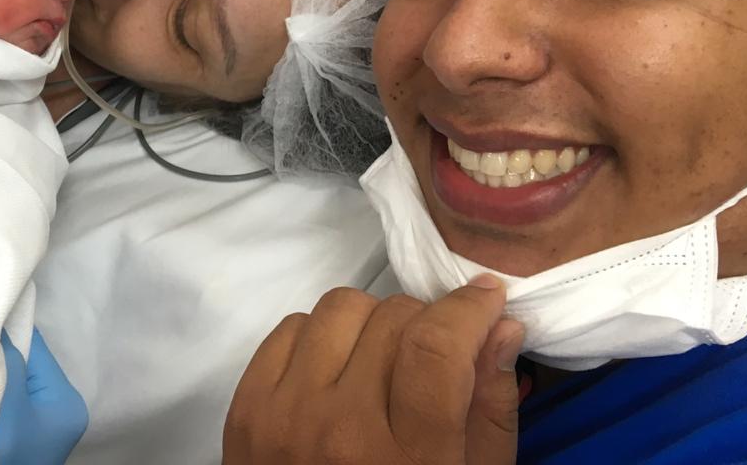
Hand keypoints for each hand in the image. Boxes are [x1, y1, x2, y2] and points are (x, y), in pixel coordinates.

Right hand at [0, 327, 88, 464]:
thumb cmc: (6, 452)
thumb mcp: (8, 403)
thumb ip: (7, 361)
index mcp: (67, 401)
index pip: (36, 348)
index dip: (7, 332)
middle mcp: (59, 414)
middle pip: (23, 368)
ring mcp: (38, 431)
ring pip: (10, 388)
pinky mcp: (18, 442)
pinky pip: (3, 408)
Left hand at [223, 276, 523, 464]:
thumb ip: (491, 409)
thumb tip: (501, 325)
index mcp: (407, 458)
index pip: (434, 346)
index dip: (468, 308)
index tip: (487, 298)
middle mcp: (339, 428)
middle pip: (392, 318)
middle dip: (426, 323)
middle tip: (433, 356)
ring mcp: (284, 414)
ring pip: (340, 308)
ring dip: (372, 324)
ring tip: (381, 365)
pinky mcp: (245, 407)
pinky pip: (290, 327)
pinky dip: (321, 337)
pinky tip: (336, 374)